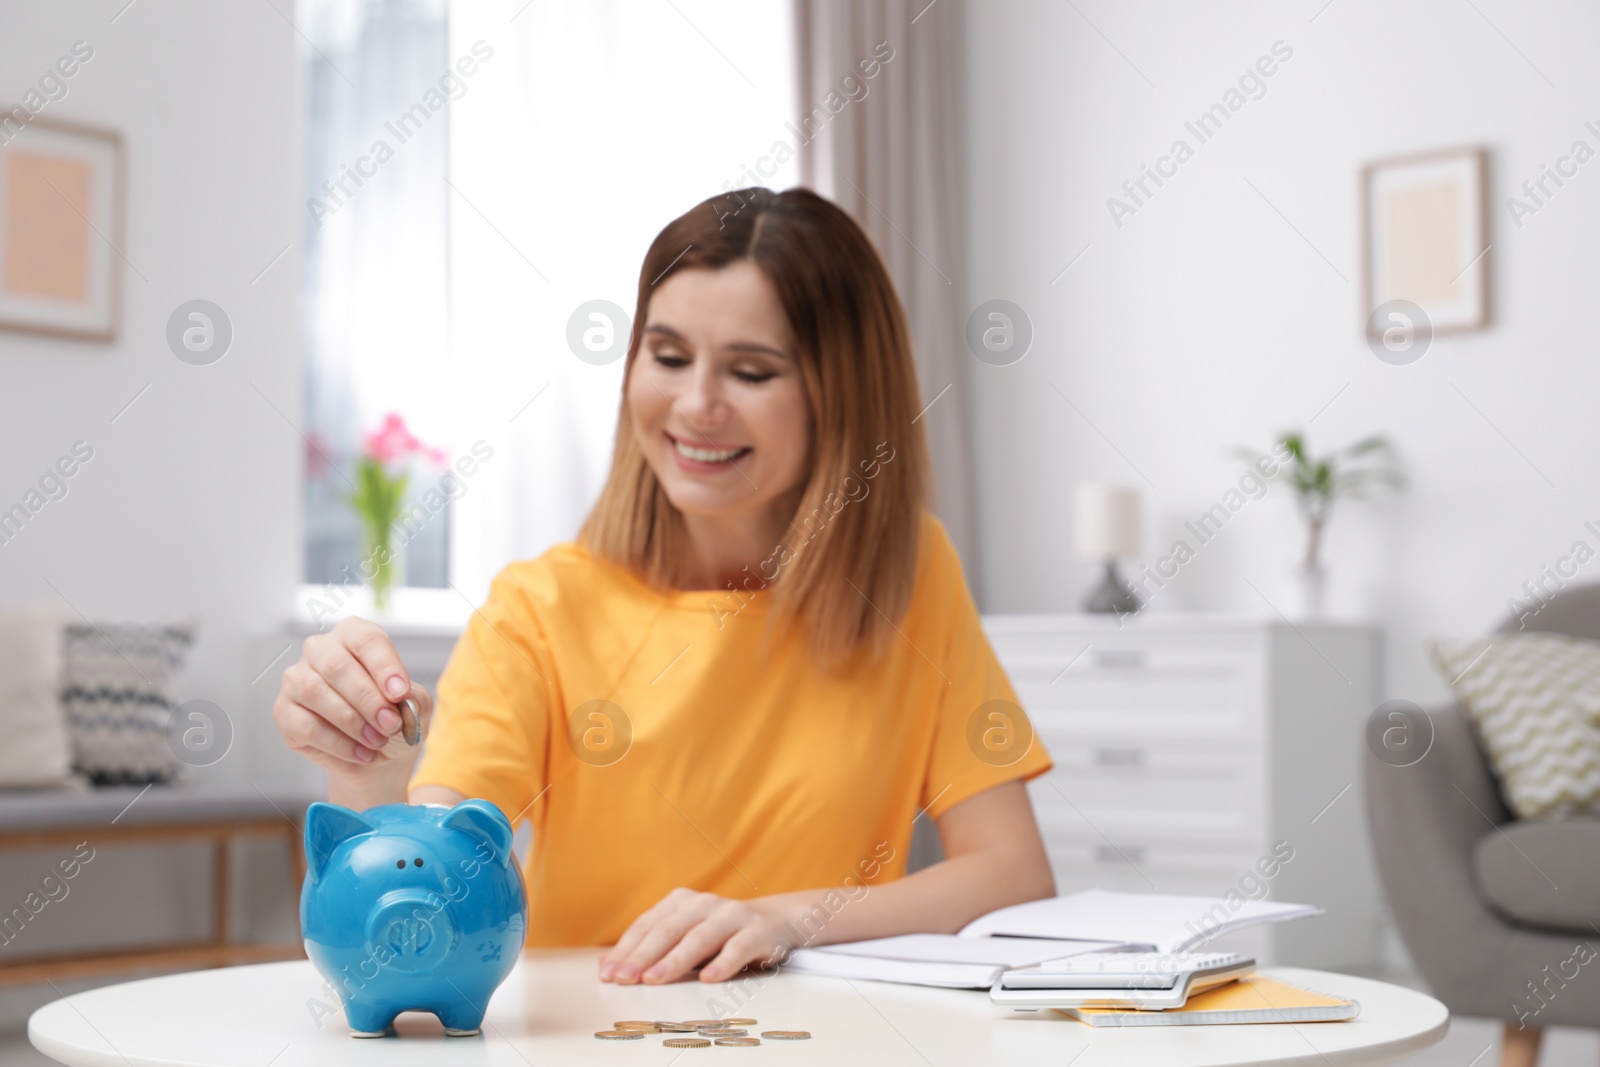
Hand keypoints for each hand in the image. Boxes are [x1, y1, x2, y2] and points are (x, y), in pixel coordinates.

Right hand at [272, 617, 433, 805]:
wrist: (377, 754)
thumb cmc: (394, 718)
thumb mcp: (416, 706)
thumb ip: (414, 698)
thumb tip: (403, 700)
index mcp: (354, 635)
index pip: (366, 640)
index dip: (384, 666)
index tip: (400, 694)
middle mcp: (320, 650)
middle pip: (337, 666)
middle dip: (368, 700)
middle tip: (390, 725)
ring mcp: (296, 679)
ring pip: (315, 693)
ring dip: (351, 722)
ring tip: (377, 741)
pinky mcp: (284, 712)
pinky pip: (306, 725)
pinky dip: (337, 744)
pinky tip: (361, 753)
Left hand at [599, 889, 792, 984]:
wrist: (772, 922)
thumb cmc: (717, 935)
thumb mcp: (682, 935)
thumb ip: (650, 947)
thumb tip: (607, 966)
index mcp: (681, 901)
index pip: (648, 924)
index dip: (626, 948)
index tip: (609, 973)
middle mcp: (704, 904)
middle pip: (669, 929)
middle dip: (644, 955)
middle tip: (625, 978)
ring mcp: (732, 915)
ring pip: (700, 937)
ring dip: (675, 959)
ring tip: (655, 979)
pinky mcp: (758, 931)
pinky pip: (738, 948)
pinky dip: (723, 963)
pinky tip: (708, 979)